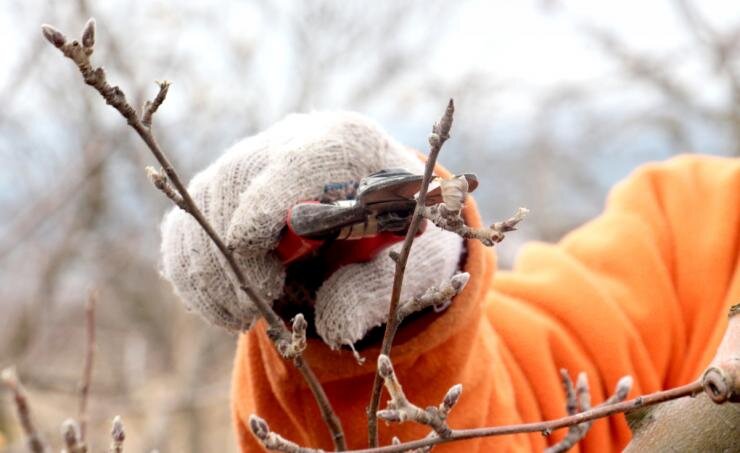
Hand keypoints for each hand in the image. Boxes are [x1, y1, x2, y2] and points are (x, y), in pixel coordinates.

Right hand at [160, 112, 461, 346]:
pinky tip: (224, 307)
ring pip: (200, 206)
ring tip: (242, 313)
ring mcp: (249, 161)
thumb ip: (376, 289)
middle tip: (256, 305)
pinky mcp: (221, 190)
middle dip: (235, 254)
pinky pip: (184, 226)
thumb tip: (333, 323)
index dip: (264, 209)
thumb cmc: (396, 235)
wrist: (375, 209)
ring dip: (209, 271)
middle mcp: (289, 140)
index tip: (258, 266)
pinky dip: (192, 273)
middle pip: (233, 183)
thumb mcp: (409, 260)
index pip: (293, 163)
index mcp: (345, 144)